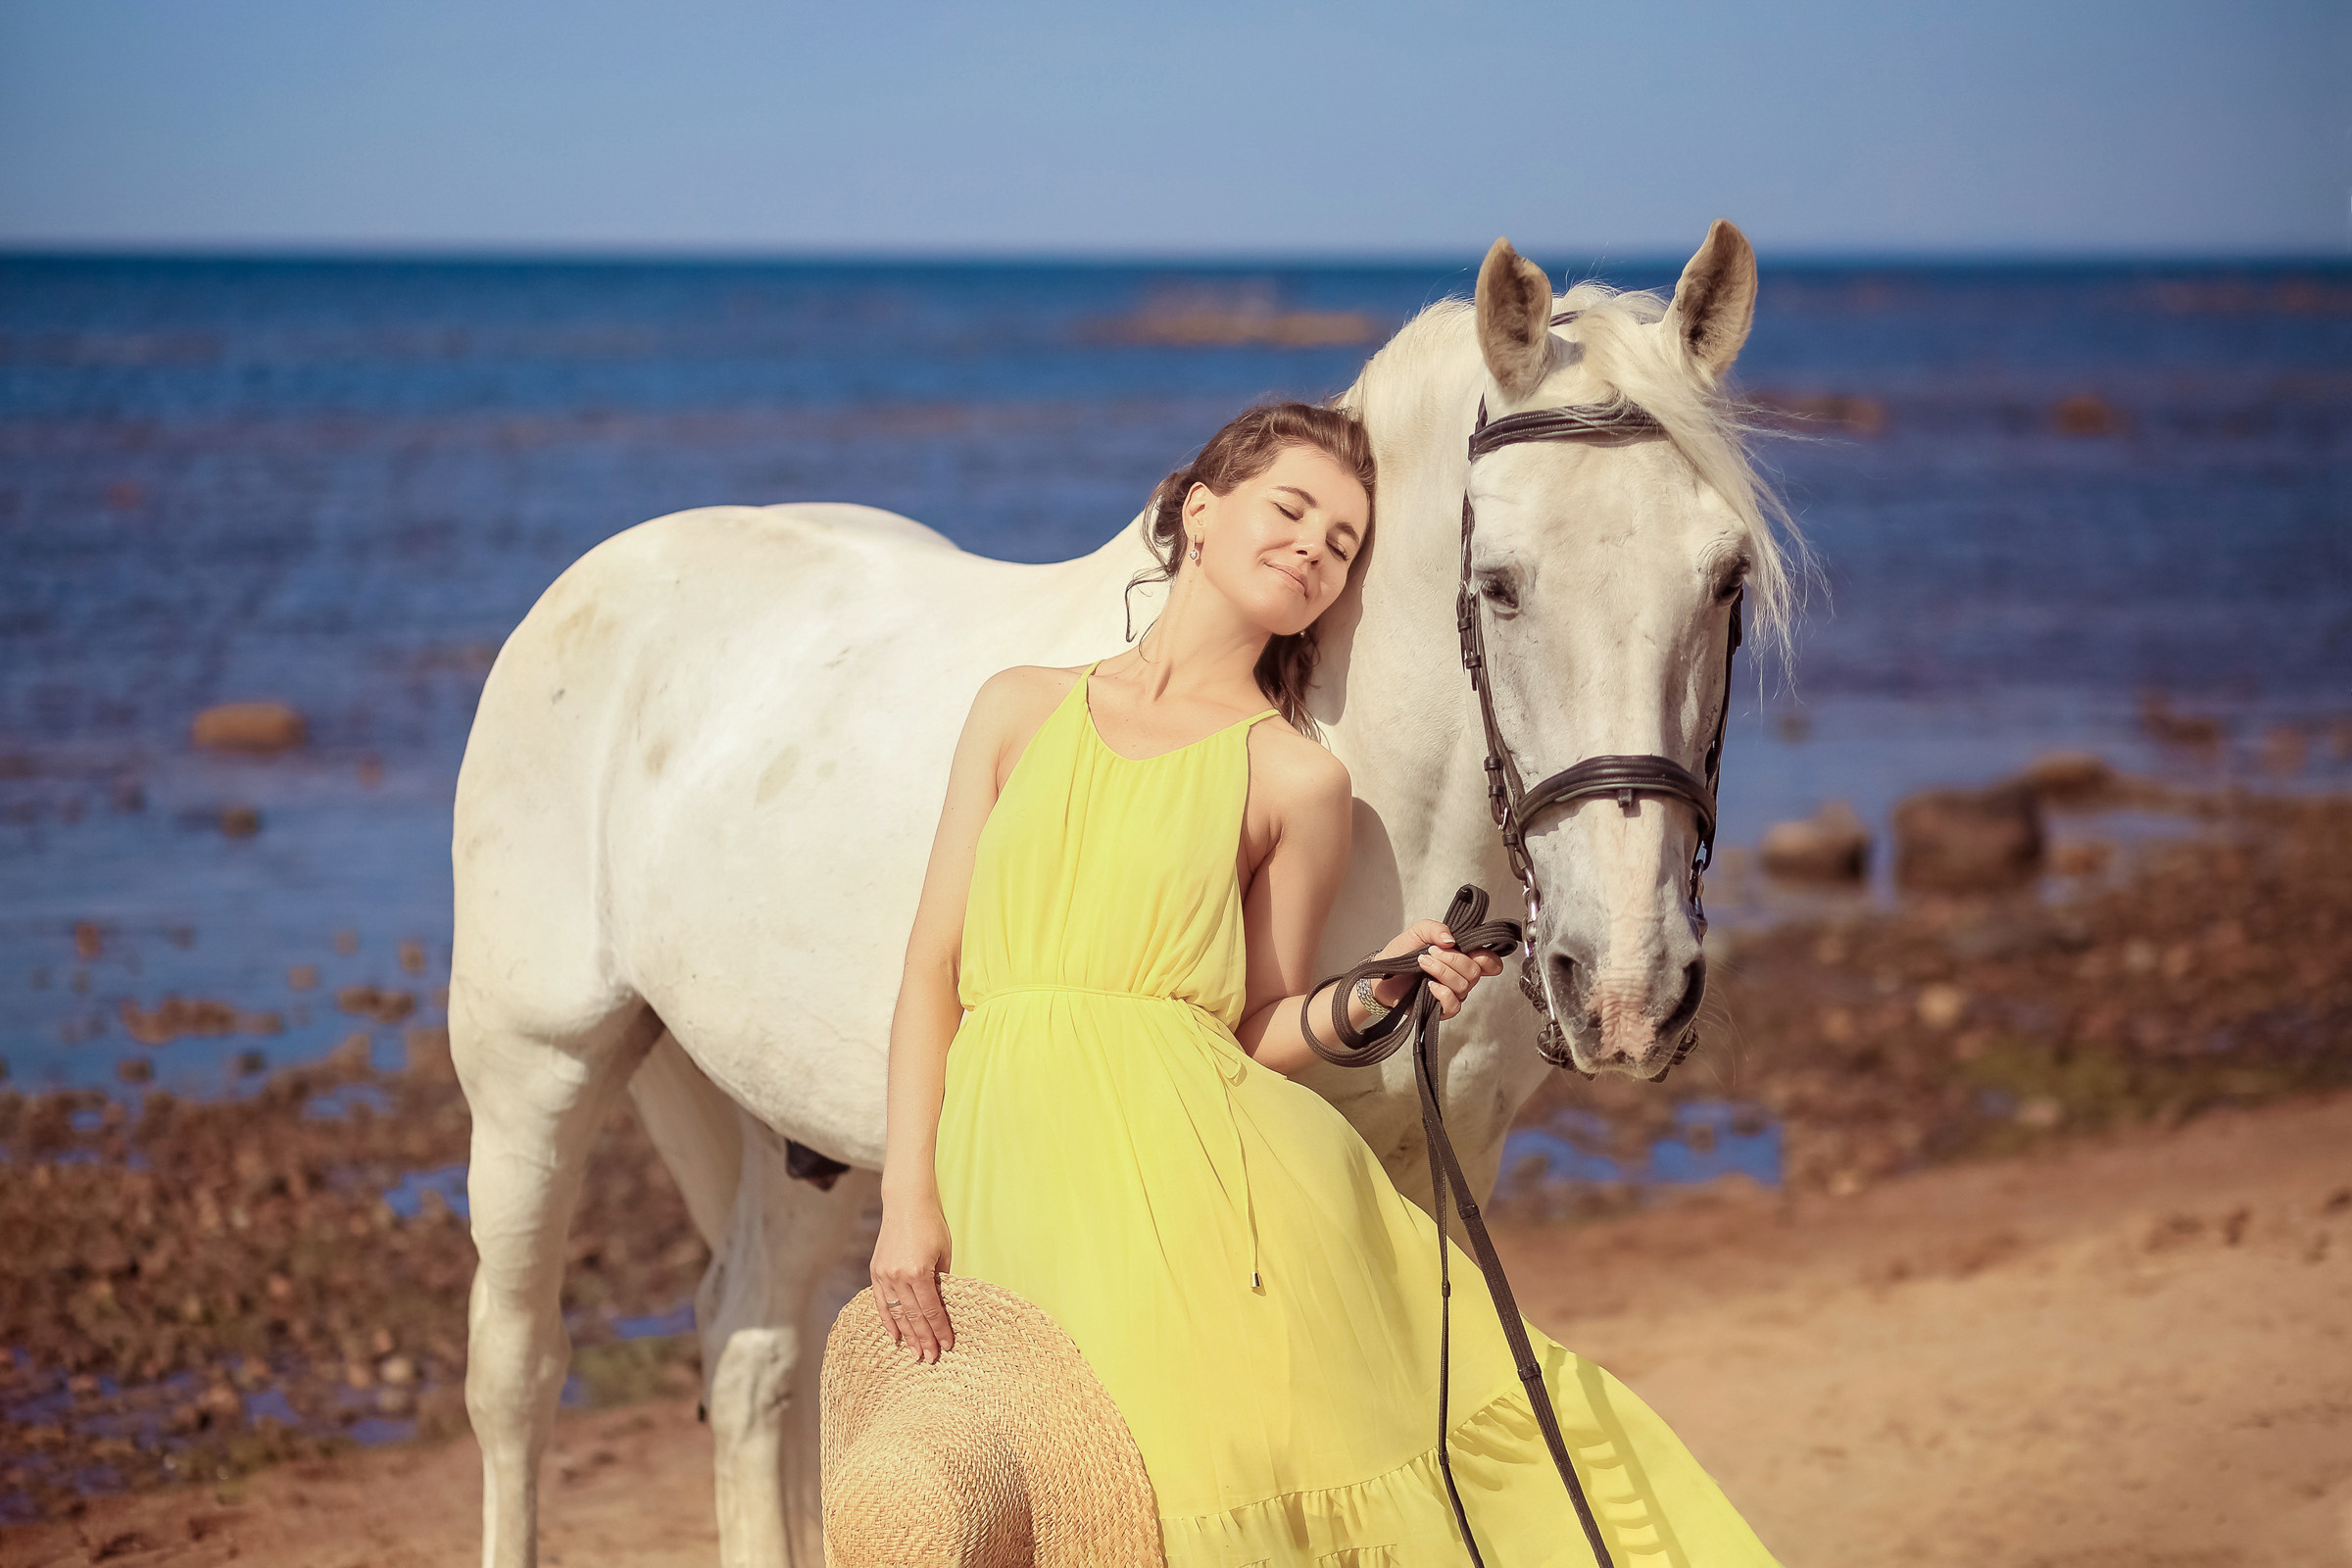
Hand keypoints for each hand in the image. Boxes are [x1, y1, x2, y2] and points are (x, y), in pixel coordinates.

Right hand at [870, 1194, 955, 1361]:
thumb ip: (941, 1281)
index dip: (940, 1330)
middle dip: (925, 1340)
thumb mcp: (944, 1253)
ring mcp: (885, 1275)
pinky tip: (895, 1337)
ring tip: (916, 1354)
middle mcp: (899, 1276)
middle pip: (914, 1317)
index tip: (947, 1346)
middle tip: (932, 1358)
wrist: (906, 1203)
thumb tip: (941, 1307)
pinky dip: (888, 1321)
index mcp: (919, 1272)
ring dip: (908, 1336)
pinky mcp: (876, 1272)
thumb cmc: (931, 1225)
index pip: (932, 1310)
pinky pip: (881, 1303)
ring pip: (897, 1313)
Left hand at [1368, 919, 1503, 1020]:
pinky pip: (1454, 1005)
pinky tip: (1429, 985)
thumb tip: (1451, 940)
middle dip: (1452, 959)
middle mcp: (1461, 977)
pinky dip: (1442, 993)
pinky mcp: (1440, 1009)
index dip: (1487, 958)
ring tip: (1422, 963)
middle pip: (1475, 971)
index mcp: (1462, 958)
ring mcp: (1452, 994)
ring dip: (1442, 971)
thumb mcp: (1417, 931)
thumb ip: (1435, 928)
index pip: (1490, 963)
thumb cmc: (1401, 953)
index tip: (1471, 950)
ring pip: (1464, 986)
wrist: (1381, 973)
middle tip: (1430, 952)